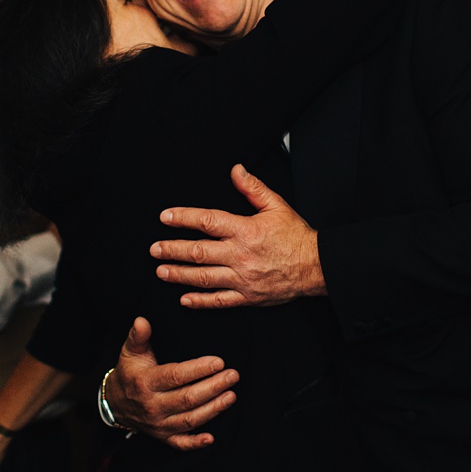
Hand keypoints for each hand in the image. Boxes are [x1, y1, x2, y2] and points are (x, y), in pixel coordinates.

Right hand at [104, 316, 236, 448]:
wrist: (115, 403)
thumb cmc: (130, 373)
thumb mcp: (130, 353)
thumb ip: (138, 337)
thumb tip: (142, 320)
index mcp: (145, 383)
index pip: (175, 376)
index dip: (198, 369)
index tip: (219, 362)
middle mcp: (152, 406)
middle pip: (187, 398)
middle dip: (213, 387)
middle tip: (233, 376)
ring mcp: (158, 424)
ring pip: (190, 419)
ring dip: (213, 409)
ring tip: (231, 395)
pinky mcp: (163, 437)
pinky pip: (180, 444)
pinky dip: (195, 443)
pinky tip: (212, 438)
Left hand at [152, 164, 324, 308]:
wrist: (316, 266)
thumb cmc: (296, 237)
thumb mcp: (277, 205)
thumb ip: (253, 188)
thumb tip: (236, 170)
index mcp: (245, 230)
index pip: (207, 221)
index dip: (183, 218)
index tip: (165, 217)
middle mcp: (240, 255)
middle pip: (198, 252)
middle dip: (173, 250)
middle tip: (154, 249)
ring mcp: (242, 278)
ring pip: (204, 277)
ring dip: (179, 274)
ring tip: (161, 271)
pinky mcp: (247, 296)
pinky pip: (219, 301)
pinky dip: (200, 301)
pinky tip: (184, 299)